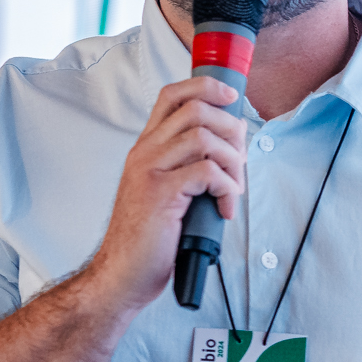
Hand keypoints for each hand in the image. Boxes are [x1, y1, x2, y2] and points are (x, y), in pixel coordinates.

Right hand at [85, 76, 246, 312]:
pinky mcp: (160, 194)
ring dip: (232, 161)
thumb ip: (188, 164)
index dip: (206, 87)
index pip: (172, 94)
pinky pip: (207, 172)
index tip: (230, 98)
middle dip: (230, 128)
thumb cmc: (148, 238)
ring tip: (234, 188)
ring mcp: (149, 171)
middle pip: (194, 108)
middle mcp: (144, 152)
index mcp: (145, 147)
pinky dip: (226, 188)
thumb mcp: (165, 190)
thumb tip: (230, 142)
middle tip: (240, 158)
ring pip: (204, 138)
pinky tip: (225, 209)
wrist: (121, 275)